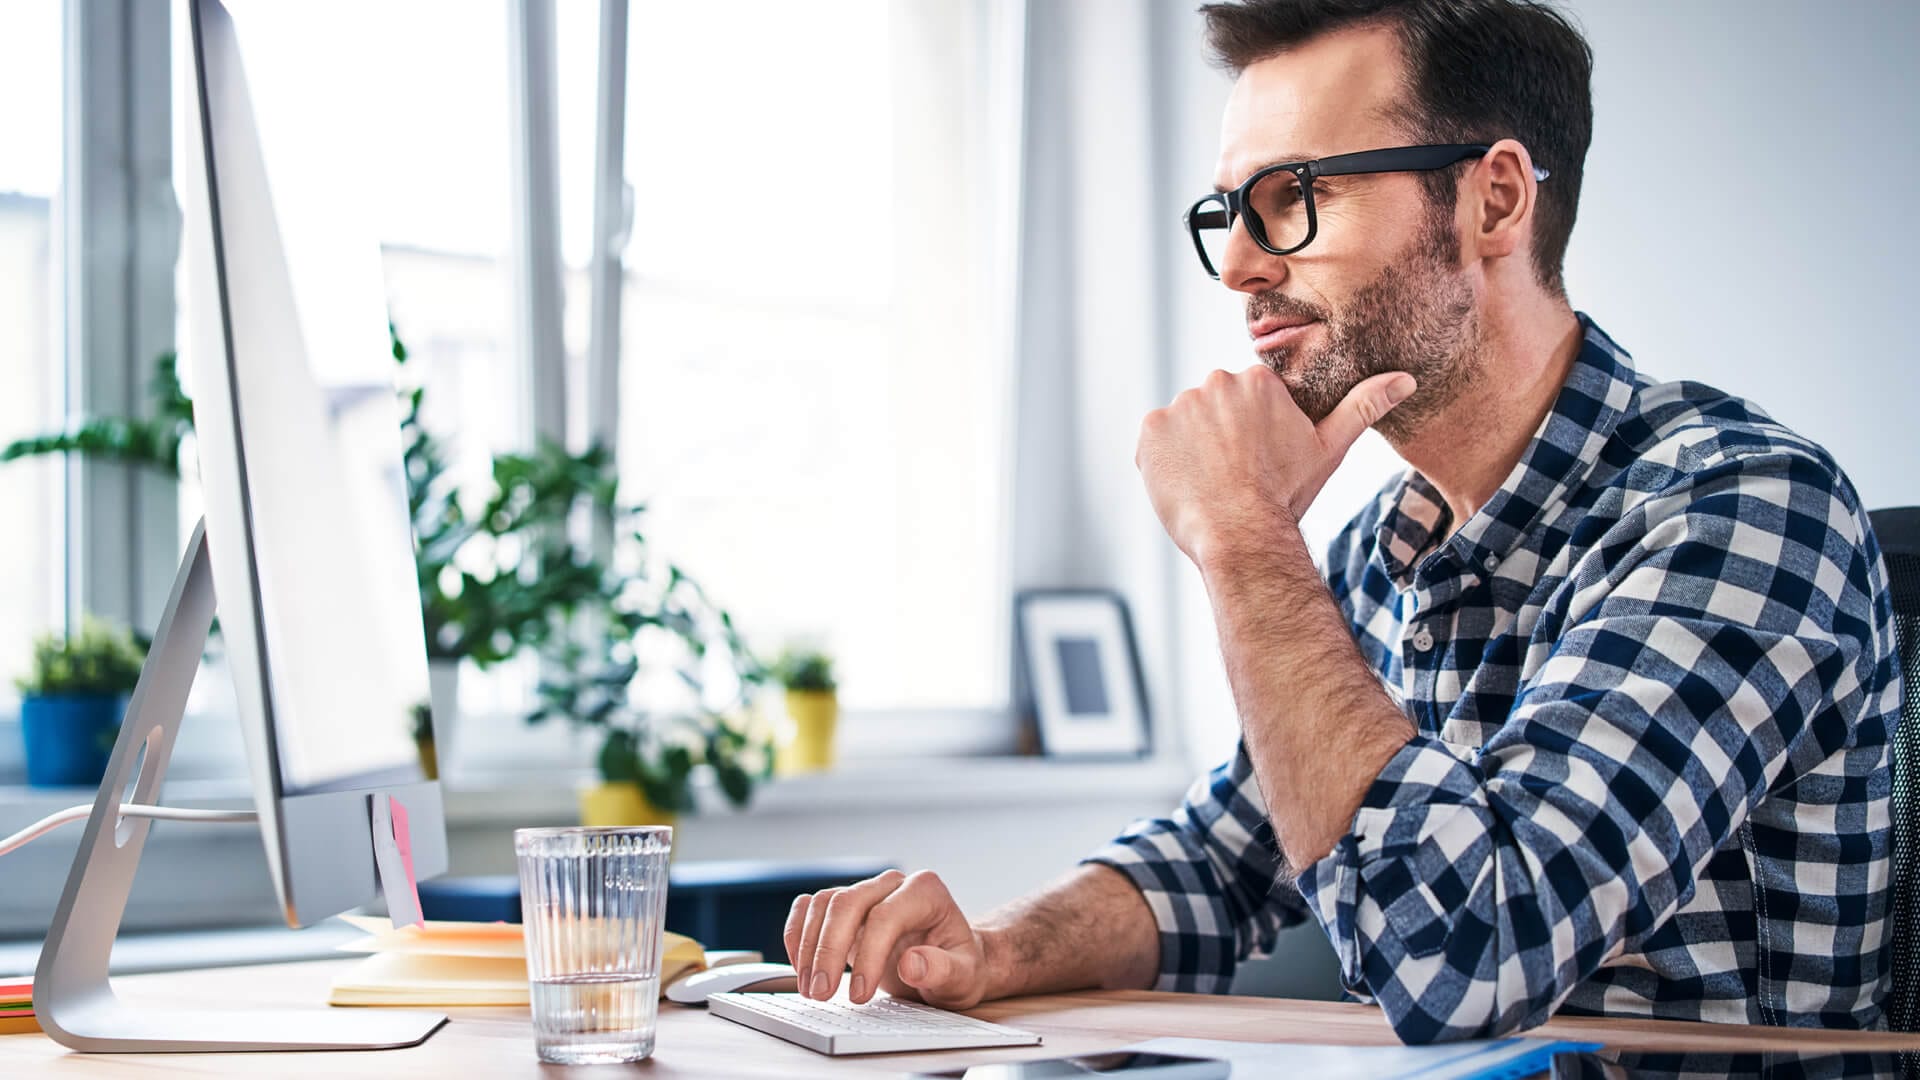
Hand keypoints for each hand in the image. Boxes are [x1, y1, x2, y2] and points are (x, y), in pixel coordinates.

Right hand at [783, 869, 992, 1008]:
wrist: (952, 962)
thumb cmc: (960, 967)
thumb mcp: (963, 977)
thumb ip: (943, 969)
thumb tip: (911, 963)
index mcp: (926, 891)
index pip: (887, 916)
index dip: (868, 956)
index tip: (858, 995)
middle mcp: (893, 884)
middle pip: (847, 903)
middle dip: (828, 950)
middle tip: (821, 994)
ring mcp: (867, 892)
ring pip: (824, 904)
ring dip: (810, 947)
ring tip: (811, 990)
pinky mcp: (846, 908)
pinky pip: (810, 907)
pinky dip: (799, 934)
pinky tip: (800, 966)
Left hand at [1135, 367, 1414, 565]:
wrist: (1241, 534)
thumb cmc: (1286, 495)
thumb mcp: (1329, 449)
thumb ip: (1363, 407)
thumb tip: (1406, 378)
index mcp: (1258, 380)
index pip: (1246, 399)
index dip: (1250, 434)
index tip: (1257, 461)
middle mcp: (1216, 382)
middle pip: (1213, 408)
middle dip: (1220, 438)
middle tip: (1235, 476)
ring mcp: (1180, 405)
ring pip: (1184, 426)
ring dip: (1192, 449)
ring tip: (1212, 483)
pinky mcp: (1151, 430)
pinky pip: (1155, 442)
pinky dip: (1165, 462)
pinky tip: (1188, 484)